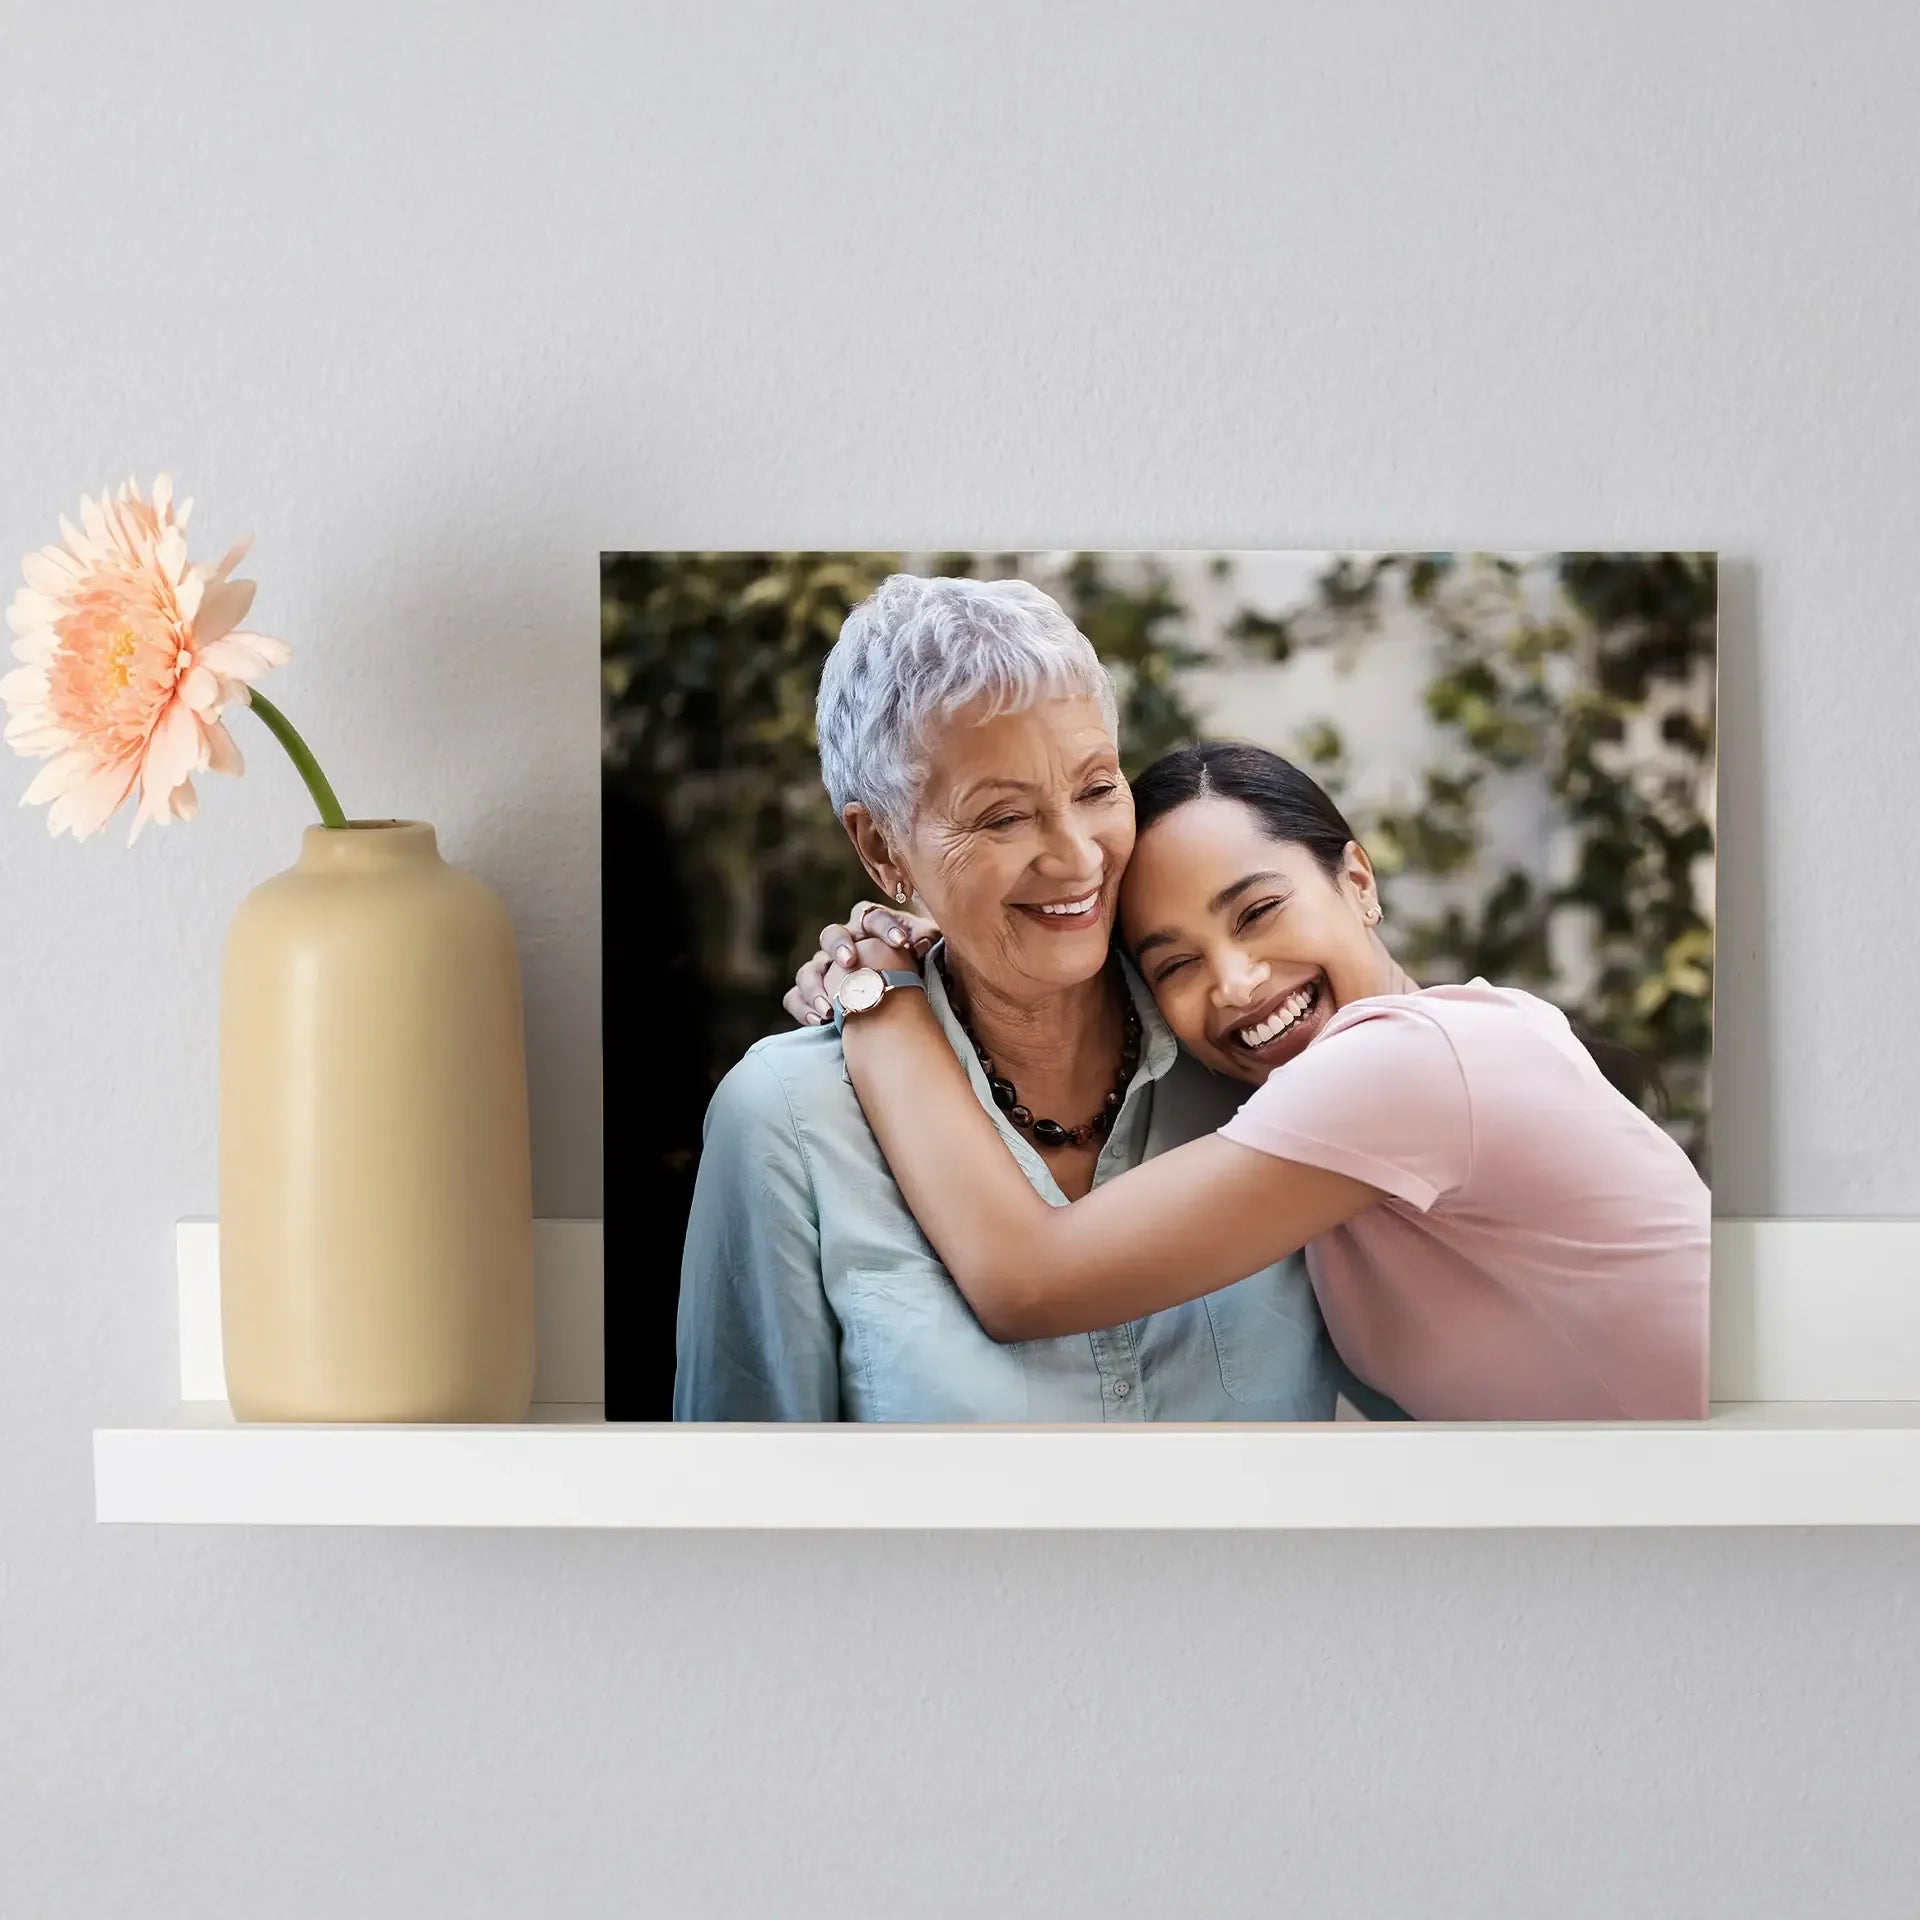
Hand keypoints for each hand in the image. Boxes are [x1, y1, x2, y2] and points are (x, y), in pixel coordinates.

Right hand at [784, 899, 940, 1025]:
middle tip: (849, 962)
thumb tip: (923, 941)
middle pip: (831, 935)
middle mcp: (842, 943)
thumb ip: (924, 937)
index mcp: (868, 925)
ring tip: (830, 1008)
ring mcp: (823, 968)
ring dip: (816, 986)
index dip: (886, 928)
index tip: (902, 943)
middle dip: (839, 946)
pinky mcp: (812, 993)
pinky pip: (795, 997)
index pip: (872, 916)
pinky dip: (803, 1007)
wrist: (898, 990)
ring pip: (809, 970)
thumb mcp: (921, 946)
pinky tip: (820, 1020)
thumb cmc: (911, 961)